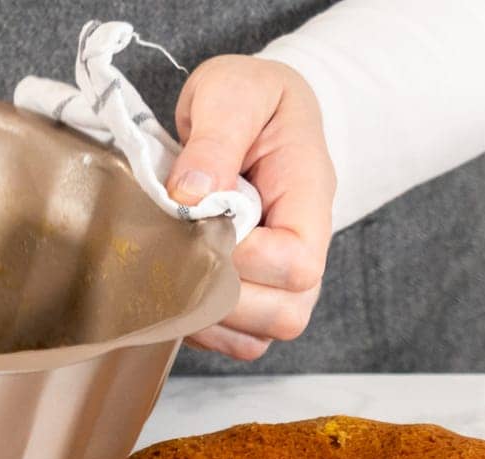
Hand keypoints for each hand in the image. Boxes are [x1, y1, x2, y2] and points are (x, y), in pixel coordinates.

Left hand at [168, 55, 334, 361]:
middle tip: (182, 254)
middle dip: (223, 296)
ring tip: (175, 271)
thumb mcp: (233, 93)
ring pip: (259, 336)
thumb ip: (216, 138)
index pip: (297, 264)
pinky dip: (200, 327)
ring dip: (208, 317)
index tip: (203, 226)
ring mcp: (281, 280)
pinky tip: (177, 287)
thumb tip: (192, 195)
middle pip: (286, 315)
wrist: (253, 110)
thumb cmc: (251, 100)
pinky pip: (235, 340)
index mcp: (309, 198)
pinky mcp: (253, 295)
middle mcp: (304, 249)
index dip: (246, 259)